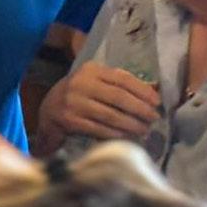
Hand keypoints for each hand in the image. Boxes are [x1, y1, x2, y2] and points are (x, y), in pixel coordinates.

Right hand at [45, 63, 160, 141]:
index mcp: (92, 70)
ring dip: (131, 124)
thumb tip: (154, 90)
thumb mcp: (97, 82)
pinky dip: (115, 133)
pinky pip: (98, 128)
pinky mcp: (70, 120)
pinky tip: (127, 136)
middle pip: (118, 97)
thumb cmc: (80, 94)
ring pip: (110, 115)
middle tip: (154, 118)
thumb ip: (121, 84)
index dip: (142, 91)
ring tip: (144, 130)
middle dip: (140, 109)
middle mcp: (81, 83)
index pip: (122, 79)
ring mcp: (74, 102)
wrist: (49, 110)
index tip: (157, 102)